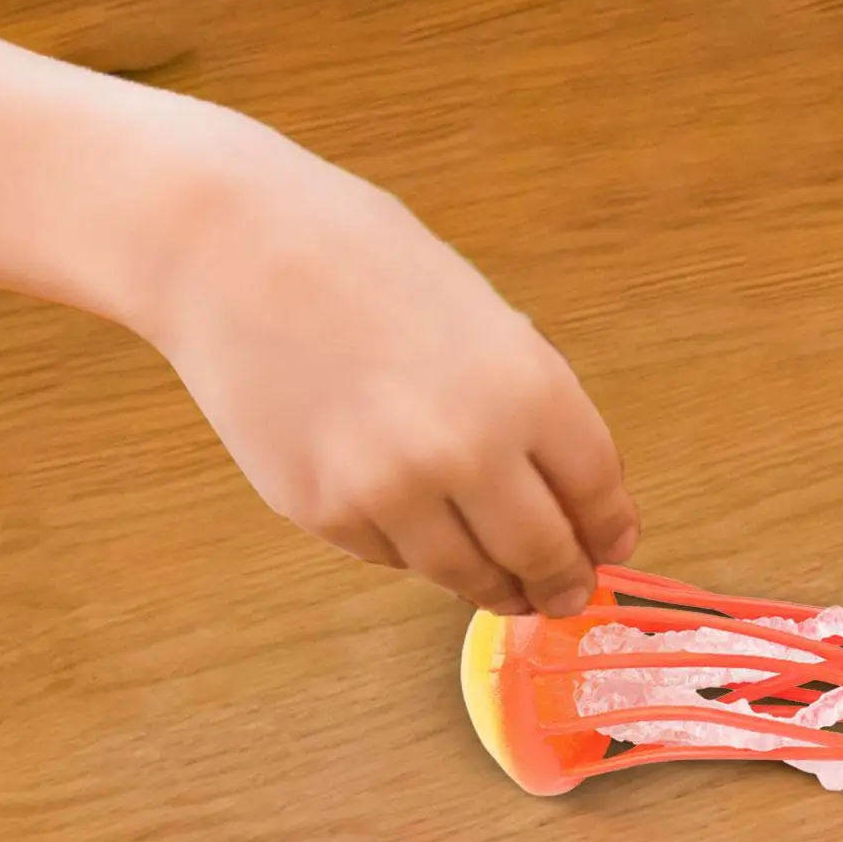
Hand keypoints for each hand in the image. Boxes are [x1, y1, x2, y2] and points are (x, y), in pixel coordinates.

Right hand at [140, 115, 637, 615]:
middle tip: (565, 592)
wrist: (232, 249)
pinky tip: (416, 528)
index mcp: (525, 386)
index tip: (610, 547)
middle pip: (542, 552)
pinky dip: (413, 550)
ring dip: (494, 586)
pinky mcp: (324, 514)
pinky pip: (391, 557)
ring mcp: (391, 493)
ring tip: (505, 587)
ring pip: (466, 575)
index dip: (609, 530)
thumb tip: (558, 480)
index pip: (596, 492)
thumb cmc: (358, 257)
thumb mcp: (478, 312)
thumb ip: (523, 398)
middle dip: (561, 580)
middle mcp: (468, 452)